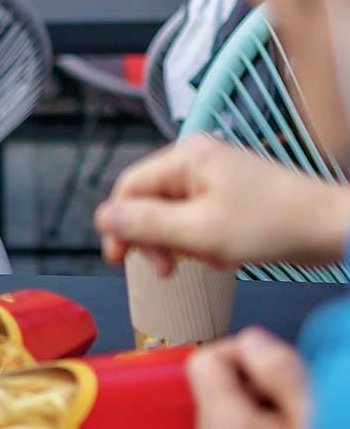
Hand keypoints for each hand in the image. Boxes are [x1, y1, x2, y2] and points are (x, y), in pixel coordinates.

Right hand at [94, 135, 349, 275]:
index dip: (119, 225)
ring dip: (180, 245)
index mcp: (187, 159)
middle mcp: (197, 161)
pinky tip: (221, 256)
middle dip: (153, 240)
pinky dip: (200, 242)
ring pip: (170, 215)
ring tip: (204, 261)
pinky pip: (194, 220)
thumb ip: (146, 224)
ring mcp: (213, 177)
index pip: (129, 188)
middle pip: (148, 202)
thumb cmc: (276, 224)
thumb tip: (102, 217)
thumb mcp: (200, 231)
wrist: (330, 229)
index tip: (118, 258)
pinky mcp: (227, 195)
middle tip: (165, 269)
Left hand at [187, 328, 307, 428]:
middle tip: (295, 411)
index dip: (237, 353)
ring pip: (220, 428)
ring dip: (252, 424)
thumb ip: (280, 370)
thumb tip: (252, 343)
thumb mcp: (319, 419)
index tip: (266, 363)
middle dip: (251, 392)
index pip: (202, 361)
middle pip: (213, 396)